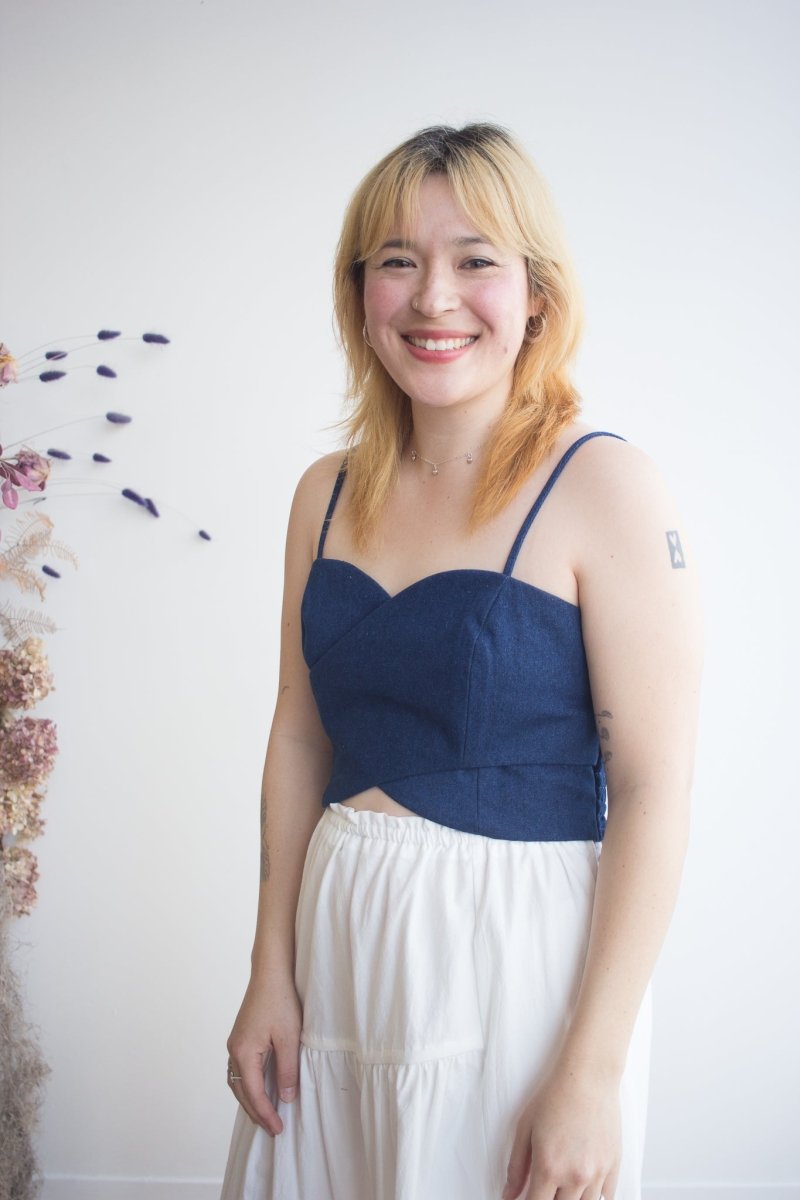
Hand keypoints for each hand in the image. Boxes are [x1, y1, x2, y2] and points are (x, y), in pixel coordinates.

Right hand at [226, 968, 302, 1135]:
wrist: (271, 973)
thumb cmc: (281, 1001)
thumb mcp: (289, 1038)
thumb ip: (287, 1070)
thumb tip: (285, 1098)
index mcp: (244, 1053)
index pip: (254, 1094)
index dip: (266, 1114)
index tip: (278, 1129)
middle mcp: (234, 1050)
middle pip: (241, 1092)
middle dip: (256, 1112)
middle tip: (272, 1129)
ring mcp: (235, 1044)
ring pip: (238, 1082)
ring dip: (250, 1101)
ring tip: (266, 1115)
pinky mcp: (240, 1038)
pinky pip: (240, 1070)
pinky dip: (248, 1086)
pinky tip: (260, 1089)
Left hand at [501, 1061, 620, 1199]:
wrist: (588, 1076)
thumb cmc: (555, 1096)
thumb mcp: (525, 1128)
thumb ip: (516, 1166)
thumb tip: (508, 1194)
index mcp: (549, 1168)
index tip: (526, 1198)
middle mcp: (575, 1176)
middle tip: (545, 1186)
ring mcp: (597, 1173)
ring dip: (572, 1199)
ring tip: (564, 1186)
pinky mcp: (614, 1165)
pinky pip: (607, 1196)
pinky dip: (595, 1195)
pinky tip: (585, 1185)